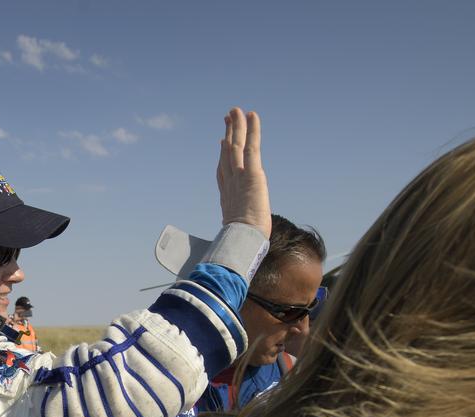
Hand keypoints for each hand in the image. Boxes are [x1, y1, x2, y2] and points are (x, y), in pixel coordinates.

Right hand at [217, 107, 270, 237]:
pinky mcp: (252, 173)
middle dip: (228, 135)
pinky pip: (251, 146)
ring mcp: (239, 176)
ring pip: (236, 145)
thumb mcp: (235, 237)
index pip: (223, 172)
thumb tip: (231, 246)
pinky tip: (251, 115)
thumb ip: (232, 235)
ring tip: (235, 111)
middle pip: (227, 154)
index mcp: (227, 197)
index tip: (222, 143)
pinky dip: (252, 130)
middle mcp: (230, 183)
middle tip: (228, 119)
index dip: (222, 156)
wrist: (242, 241)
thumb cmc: (238, 244)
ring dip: (236, 126)